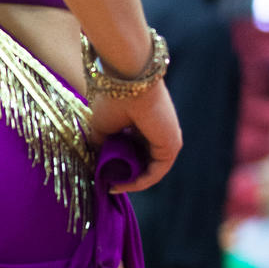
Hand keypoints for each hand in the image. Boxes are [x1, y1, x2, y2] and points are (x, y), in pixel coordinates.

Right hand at [88, 79, 181, 193]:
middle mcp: (156, 132)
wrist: (127, 83)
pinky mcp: (171, 146)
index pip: (133, 152)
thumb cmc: (113, 100)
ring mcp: (166, 140)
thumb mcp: (101, 128)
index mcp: (142, 125)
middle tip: (105, 181)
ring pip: (149, 169)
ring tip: (111, 184)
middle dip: (123, 175)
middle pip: (141, 162)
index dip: (117, 166)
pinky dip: (139, 182)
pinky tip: (120, 184)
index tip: (102, 175)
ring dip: (130, 181)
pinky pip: (156, 173)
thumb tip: (97, 163)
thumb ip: (101, 146)